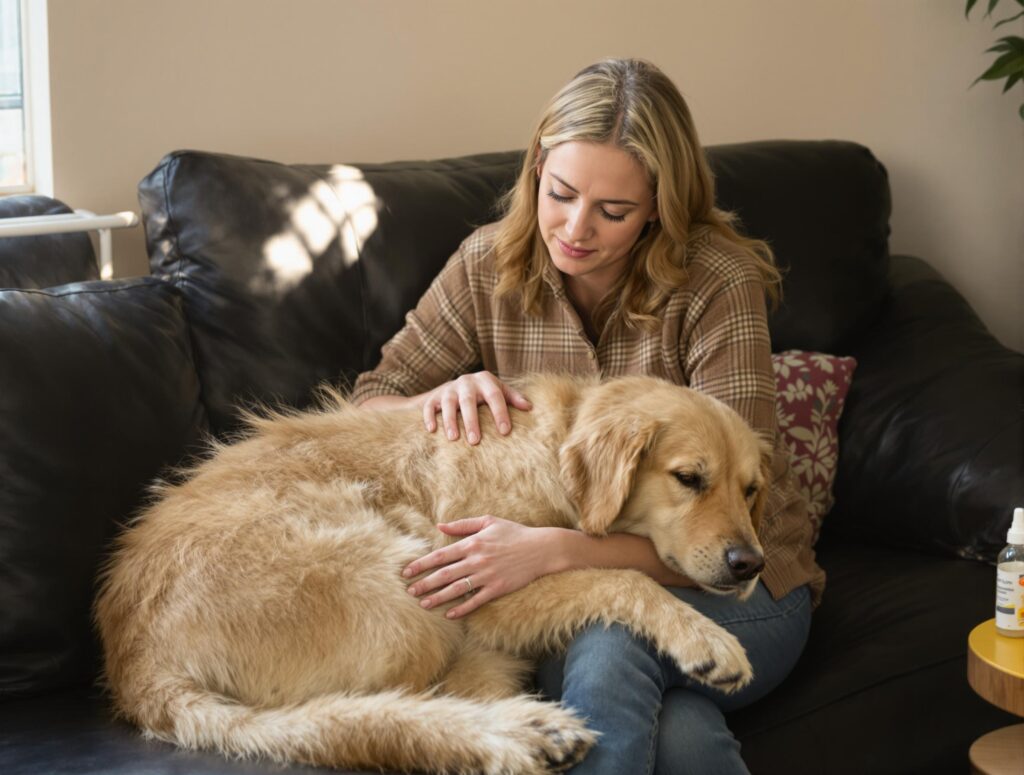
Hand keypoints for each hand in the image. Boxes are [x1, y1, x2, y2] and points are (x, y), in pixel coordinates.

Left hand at [403, 516, 560, 618]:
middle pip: (444, 574)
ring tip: (423, 604)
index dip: (421, 564)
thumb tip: (439, 526)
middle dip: (424, 583)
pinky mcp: (498, 588)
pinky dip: (462, 608)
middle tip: (409, 591)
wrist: (541, 548)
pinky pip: (476, 600)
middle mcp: (477, 560)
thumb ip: (462, 525)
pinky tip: (449, 615)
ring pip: (457, 589)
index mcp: (472, 543)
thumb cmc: (514, 533)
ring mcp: (487, 576)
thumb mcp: (488, 522)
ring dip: (438, 597)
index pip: (440, 555)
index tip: (407, 572)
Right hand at [420, 371, 531, 444]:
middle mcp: (467, 382)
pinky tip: (432, 430)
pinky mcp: (435, 396)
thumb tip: (530, 408)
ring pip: (448, 403)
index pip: (495, 396)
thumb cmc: (484, 393)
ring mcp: (449, 388)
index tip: (504, 432)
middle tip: (475, 441)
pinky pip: (430, 405)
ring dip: (450, 420)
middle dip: (472, 421)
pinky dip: (429, 417)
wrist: (456, 387)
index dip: (500, 413)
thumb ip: (513, 398)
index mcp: (485, 380)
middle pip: (468, 400)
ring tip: (454, 439)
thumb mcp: (499, 391)